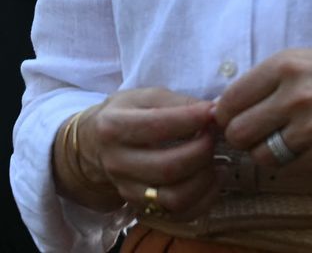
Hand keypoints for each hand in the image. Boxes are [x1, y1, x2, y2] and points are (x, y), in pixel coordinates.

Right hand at [76, 87, 220, 220]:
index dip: (190, 119)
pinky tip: (212, 178)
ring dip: (204, 179)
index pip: (157, 126)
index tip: (213, 112)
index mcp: (113, 127)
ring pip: (173, 198)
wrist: (96, 146)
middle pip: (167, 167)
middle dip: (201, 151)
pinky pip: (178, 215)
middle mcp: (117, 163)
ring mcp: (127, 190)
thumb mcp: (145, 97)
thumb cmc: (126, 114)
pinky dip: (203, 199)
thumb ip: (177, 102)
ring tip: (215, 160)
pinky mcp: (140, 209)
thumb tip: (213, 110)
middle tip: (213, 136)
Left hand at [213, 42, 311, 172]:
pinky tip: (298, 147)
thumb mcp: (300, 57)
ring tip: (274, 140)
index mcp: (284, 66)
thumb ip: (265, 79)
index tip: (229, 116)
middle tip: (249, 131)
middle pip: (239, 132)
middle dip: (239, 134)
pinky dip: (288, 162)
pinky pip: (289, 169)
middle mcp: (296, 96)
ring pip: (261, 155)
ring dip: (262, 151)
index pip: (231, 99)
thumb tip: (228, 105)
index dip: (224, 112)